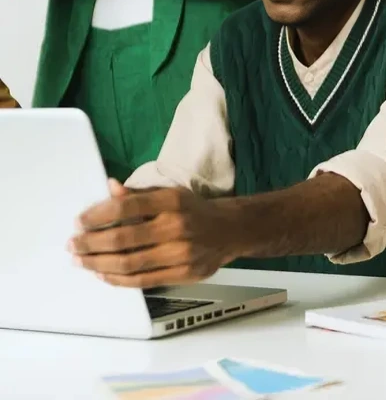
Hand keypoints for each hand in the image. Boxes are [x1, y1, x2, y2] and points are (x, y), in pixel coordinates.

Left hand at [68, 180, 236, 287]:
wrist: (230, 230)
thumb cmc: (195, 210)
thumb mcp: (170, 194)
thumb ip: (140, 194)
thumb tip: (110, 188)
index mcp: (172, 201)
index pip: (127, 207)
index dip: (98, 215)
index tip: (79, 221)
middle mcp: (177, 226)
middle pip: (124, 239)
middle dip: (91, 243)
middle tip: (73, 244)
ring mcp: (181, 253)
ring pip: (130, 263)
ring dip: (98, 263)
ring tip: (81, 260)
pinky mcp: (183, 274)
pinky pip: (143, 281)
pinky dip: (118, 279)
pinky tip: (103, 273)